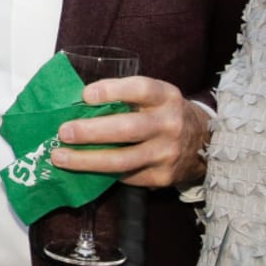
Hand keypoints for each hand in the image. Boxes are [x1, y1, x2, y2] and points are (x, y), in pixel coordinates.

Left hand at [49, 75, 209, 186]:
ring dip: (86, 160)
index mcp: (166, 97)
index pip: (140, 89)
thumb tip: (78, 104)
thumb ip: (124, 98)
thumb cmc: (164, 115)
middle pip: (126, 128)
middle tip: (63, 132)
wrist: (204, 144)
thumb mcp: (155, 98)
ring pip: (122, 160)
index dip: (112, 91)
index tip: (85, 96)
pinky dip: (100, 172)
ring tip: (61, 157)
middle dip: (90, 132)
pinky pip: (125, 176)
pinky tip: (81, 169)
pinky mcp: (162, 176)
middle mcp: (169, 124)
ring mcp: (167, 153)